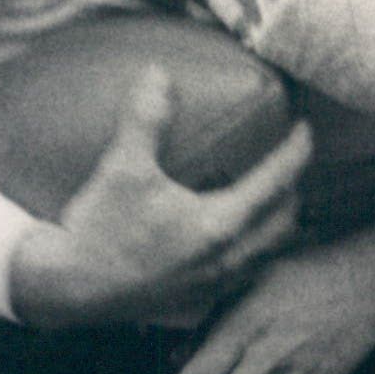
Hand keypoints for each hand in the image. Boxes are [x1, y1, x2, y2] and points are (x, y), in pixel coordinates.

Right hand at [8, 66, 311, 330]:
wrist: (69, 288)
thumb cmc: (100, 229)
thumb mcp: (123, 167)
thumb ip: (147, 119)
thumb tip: (158, 74)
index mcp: (221, 224)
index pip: (277, 182)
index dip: (296, 152)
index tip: (305, 129)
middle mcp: (229, 258)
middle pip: (285, 221)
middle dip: (293, 189)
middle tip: (287, 163)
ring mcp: (216, 284)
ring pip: (270, 252)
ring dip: (279, 224)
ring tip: (271, 199)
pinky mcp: (199, 299)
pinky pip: (247, 273)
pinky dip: (256, 250)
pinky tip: (238, 239)